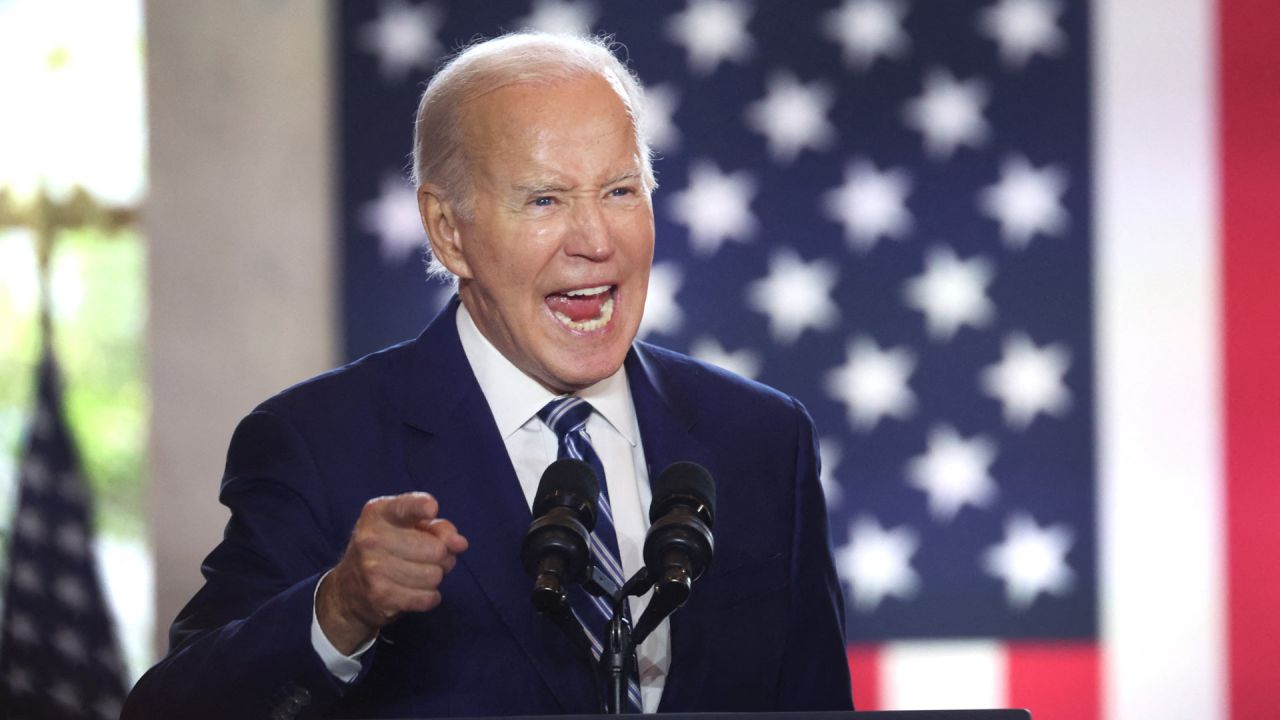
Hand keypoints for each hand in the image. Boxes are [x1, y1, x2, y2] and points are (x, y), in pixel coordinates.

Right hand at [316, 492, 468, 653]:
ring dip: (435, 578)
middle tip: (431, 559)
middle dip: (443, 557)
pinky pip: (428, 597)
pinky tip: (417, 592)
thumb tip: (460, 543)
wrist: (348, 589)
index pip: (406, 506)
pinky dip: (430, 597)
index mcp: (378, 513)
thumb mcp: (407, 528)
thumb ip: (437, 527)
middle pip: (436, 549)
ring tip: (421, 575)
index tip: (432, 510)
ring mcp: (373, 568)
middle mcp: (371, 538)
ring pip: (434, 575)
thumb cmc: (387, 550)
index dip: (422, 507)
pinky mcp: (380, 595)